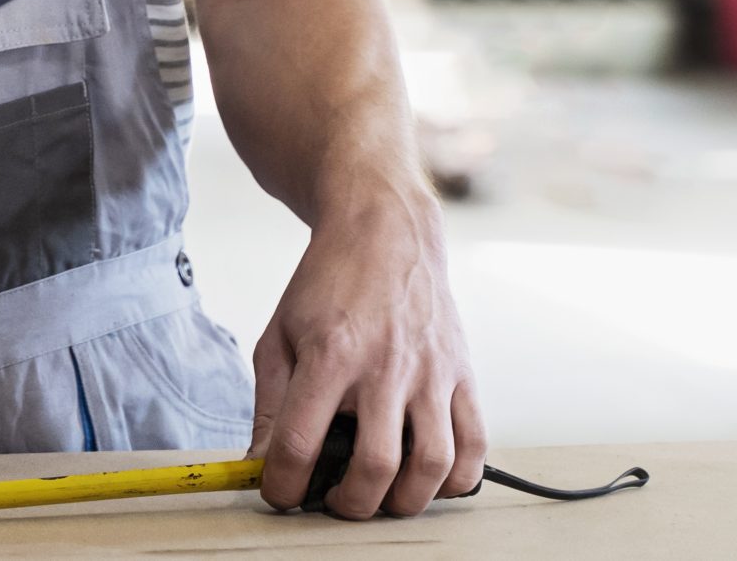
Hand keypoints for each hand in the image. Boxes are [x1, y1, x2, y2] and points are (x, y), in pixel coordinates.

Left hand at [250, 189, 484, 517]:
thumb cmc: (326, 285)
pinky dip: (456, 478)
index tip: (279, 493)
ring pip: (433, 465)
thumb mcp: (278, 334)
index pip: (300, 441)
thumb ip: (269, 402)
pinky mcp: (462, 374)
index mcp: (328, 354)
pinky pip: (474, 444)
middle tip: (335, 502)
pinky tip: (430, 479)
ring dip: (405, 499)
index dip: (283, 483)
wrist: (384, 233)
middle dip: (350, 504)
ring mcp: (431, 373)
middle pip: (375, 466)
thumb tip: (261, 462)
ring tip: (381, 495)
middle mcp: (384, 367)